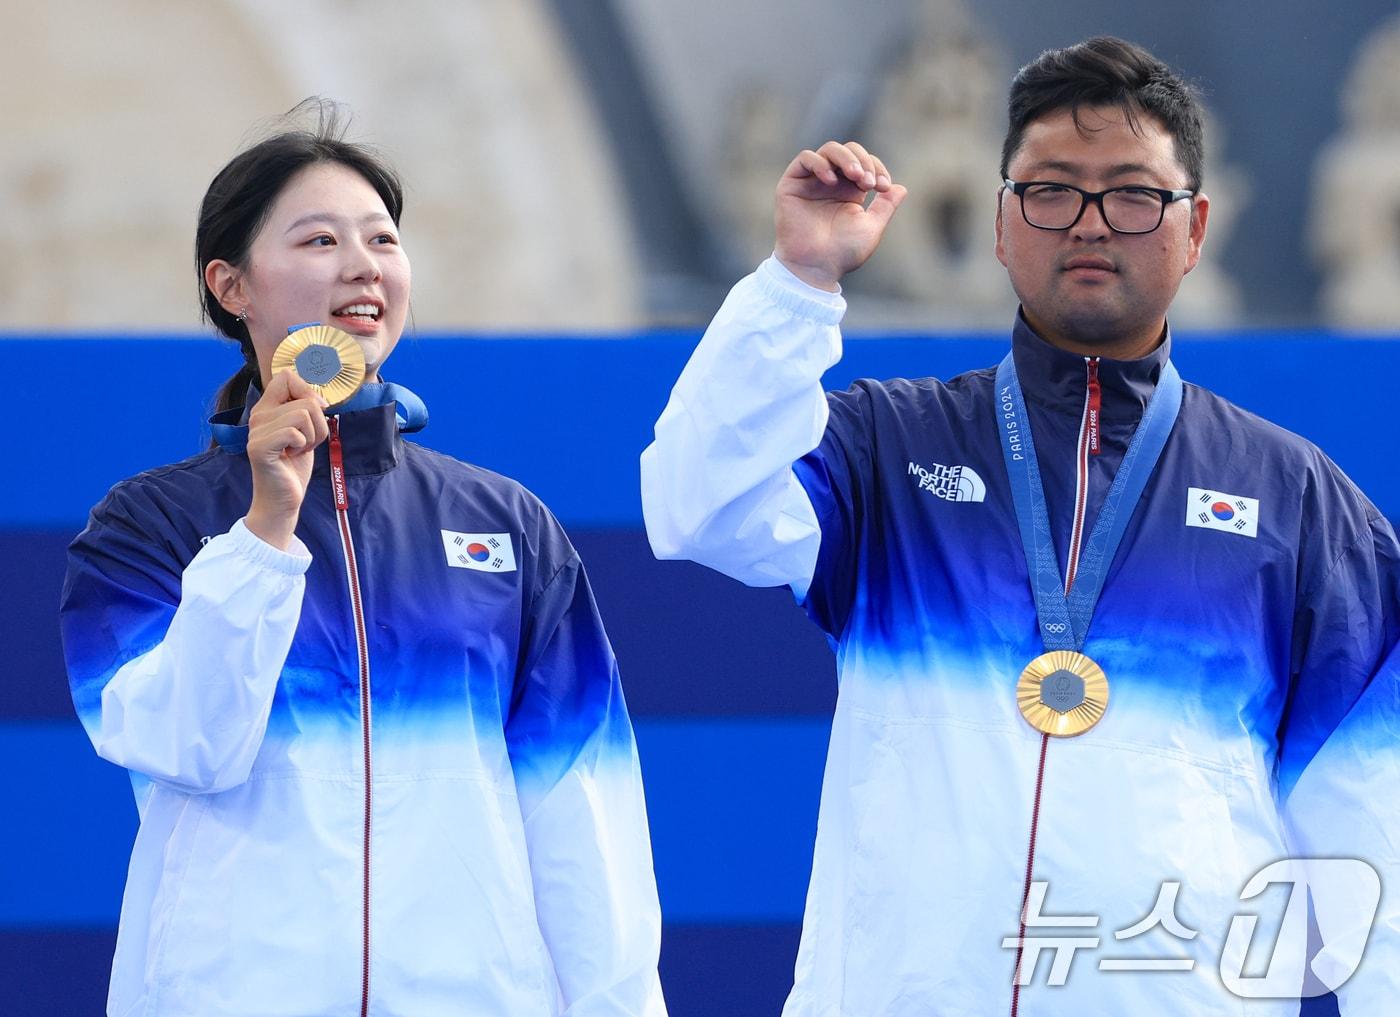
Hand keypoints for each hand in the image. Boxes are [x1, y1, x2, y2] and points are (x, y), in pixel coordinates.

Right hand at [244, 371, 328, 549]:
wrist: (283, 500)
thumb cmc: (294, 466)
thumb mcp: (304, 432)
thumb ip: (306, 410)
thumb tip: (321, 397)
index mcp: (266, 408)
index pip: (286, 377)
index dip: (308, 391)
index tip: (315, 413)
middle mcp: (258, 415)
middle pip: (306, 399)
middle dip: (318, 424)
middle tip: (305, 444)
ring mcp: (256, 431)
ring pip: (304, 413)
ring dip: (313, 436)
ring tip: (299, 450)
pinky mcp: (259, 447)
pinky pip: (295, 431)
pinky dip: (304, 445)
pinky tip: (292, 456)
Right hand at [774, 140, 906, 290]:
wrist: (816, 268)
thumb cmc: (843, 253)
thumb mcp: (871, 227)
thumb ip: (886, 207)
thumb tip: (901, 188)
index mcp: (850, 191)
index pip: (865, 162)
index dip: (877, 167)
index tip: (883, 187)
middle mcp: (831, 184)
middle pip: (849, 151)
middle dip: (864, 161)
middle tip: (869, 182)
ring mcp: (811, 182)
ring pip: (829, 150)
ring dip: (846, 158)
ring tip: (855, 175)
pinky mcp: (792, 184)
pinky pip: (805, 158)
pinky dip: (820, 163)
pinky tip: (830, 180)